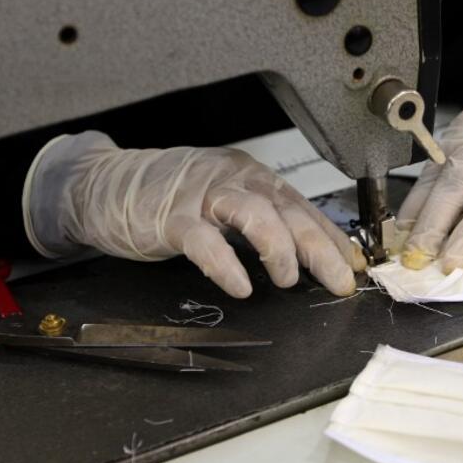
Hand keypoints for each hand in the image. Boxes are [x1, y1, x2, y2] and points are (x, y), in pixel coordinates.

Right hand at [24, 134, 365, 297]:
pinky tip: (241, 285)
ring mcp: (202, 196)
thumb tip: (310, 255)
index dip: (332, 238)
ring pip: (254, 214)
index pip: (303, 207)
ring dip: (279, 249)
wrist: (106, 184)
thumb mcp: (225, 203)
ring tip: (288, 281)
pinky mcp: (172, 218)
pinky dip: (227, 265)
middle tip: (340, 281)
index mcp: (252, 176)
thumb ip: (264, 223)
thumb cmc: (170, 198)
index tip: (355, 268)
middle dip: (320, 248)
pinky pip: (205, 241)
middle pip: (288, 210)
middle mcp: (234, 179)